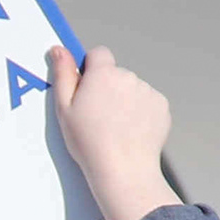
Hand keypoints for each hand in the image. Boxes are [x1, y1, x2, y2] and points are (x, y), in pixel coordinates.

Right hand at [45, 43, 175, 219]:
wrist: (123, 170)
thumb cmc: (90, 143)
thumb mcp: (65, 109)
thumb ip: (63, 74)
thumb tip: (59, 49)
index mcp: (103, 74)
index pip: (98, 54)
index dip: (91, 70)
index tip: (86, 89)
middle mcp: (128, 77)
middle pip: (116, 74)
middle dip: (107, 89)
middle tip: (98, 117)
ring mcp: (147, 91)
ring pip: (132, 89)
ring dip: (125, 101)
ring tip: (115, 128)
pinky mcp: (161, 106)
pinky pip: (148, 102)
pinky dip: (141, 113)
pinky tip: (130, 132)